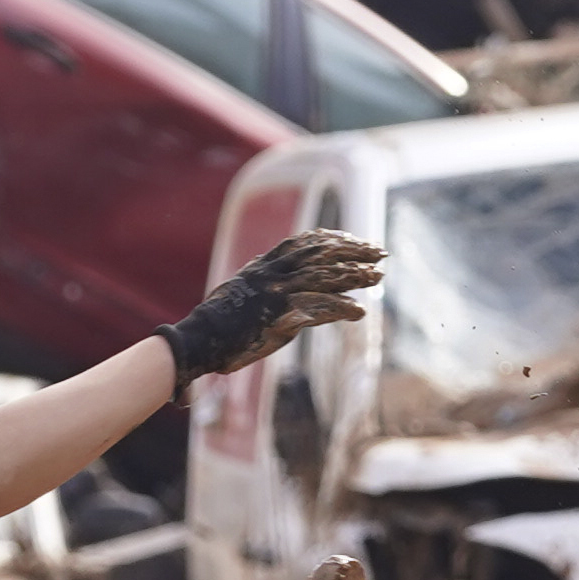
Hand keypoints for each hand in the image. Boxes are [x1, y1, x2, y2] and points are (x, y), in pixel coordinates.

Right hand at [165, 231, 385, 382]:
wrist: (199, 341)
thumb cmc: (217, 323)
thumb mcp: (242, 293)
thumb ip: (265, 284)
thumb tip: (282, 286)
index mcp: (263, 266)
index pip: (304, 242)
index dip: (333, 238)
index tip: (353, 238)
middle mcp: (272, 274)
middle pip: (321, 254)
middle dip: (353, 251)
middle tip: (380, 253)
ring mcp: (277, 294)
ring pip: (325, 277)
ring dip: (355, 276)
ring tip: (378, 277)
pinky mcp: (281, 317)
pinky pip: (319, 309)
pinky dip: (341, 308)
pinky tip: (359, 312)